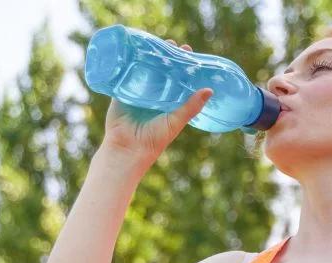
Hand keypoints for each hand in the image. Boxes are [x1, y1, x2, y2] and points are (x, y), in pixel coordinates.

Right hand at [102, 39, 213, 162]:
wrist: (128, 149)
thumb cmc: (154, 139)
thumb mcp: (176, 121)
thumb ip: (191, 107)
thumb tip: (210, 90)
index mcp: (168, 102)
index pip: (177, 78)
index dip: (182, 65)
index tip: (187, 50)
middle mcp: (154, 96)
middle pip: (161, 71)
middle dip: (166, 57)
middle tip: (171, 44)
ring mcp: (137, 93)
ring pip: (143, 70)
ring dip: (148, 57)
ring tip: (155, 43)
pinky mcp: (121, 93)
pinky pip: (124, 76)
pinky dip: (128, 64)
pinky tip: (132, 51)